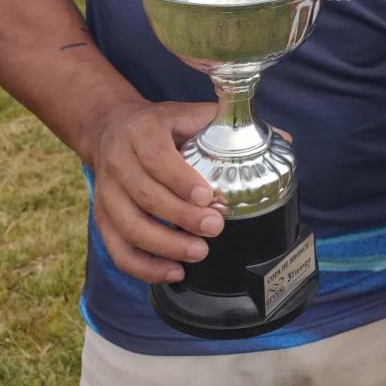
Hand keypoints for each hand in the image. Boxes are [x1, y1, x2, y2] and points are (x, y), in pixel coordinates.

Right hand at [90, 100, 226, 283]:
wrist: (111, 128)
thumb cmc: (161, 125)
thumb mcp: (190, 113)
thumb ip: (229, 125)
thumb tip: (283, 139)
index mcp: (142, 132)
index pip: (157, 158)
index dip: (181, 181)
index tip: (209, 197)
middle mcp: (118, 162)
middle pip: (145, 196)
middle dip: (181, 217)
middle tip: (214, 228)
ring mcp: (107, 193)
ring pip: (129, 226)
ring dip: (164, 245)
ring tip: (198, 253)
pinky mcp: (102, 218)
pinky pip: (118, 249)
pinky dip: (144, 266)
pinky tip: (173, 272)